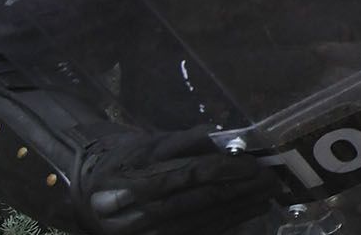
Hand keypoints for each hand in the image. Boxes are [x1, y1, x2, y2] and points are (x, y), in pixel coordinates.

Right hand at [74, 127, 279, 234]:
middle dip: (235, 192)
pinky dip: (225, 224)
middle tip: (268, 181)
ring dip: (236, 211)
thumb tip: (222, 135)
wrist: (92, 192)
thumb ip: (185, 141)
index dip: (220, 170)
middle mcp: (129, 214)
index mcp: (127, 180)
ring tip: (265, 196)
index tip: (252, 164)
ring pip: (195, 225)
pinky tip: (249, 212)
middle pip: (191, 203)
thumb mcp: (149, 143)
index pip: (183, 175)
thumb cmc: (128, 161)